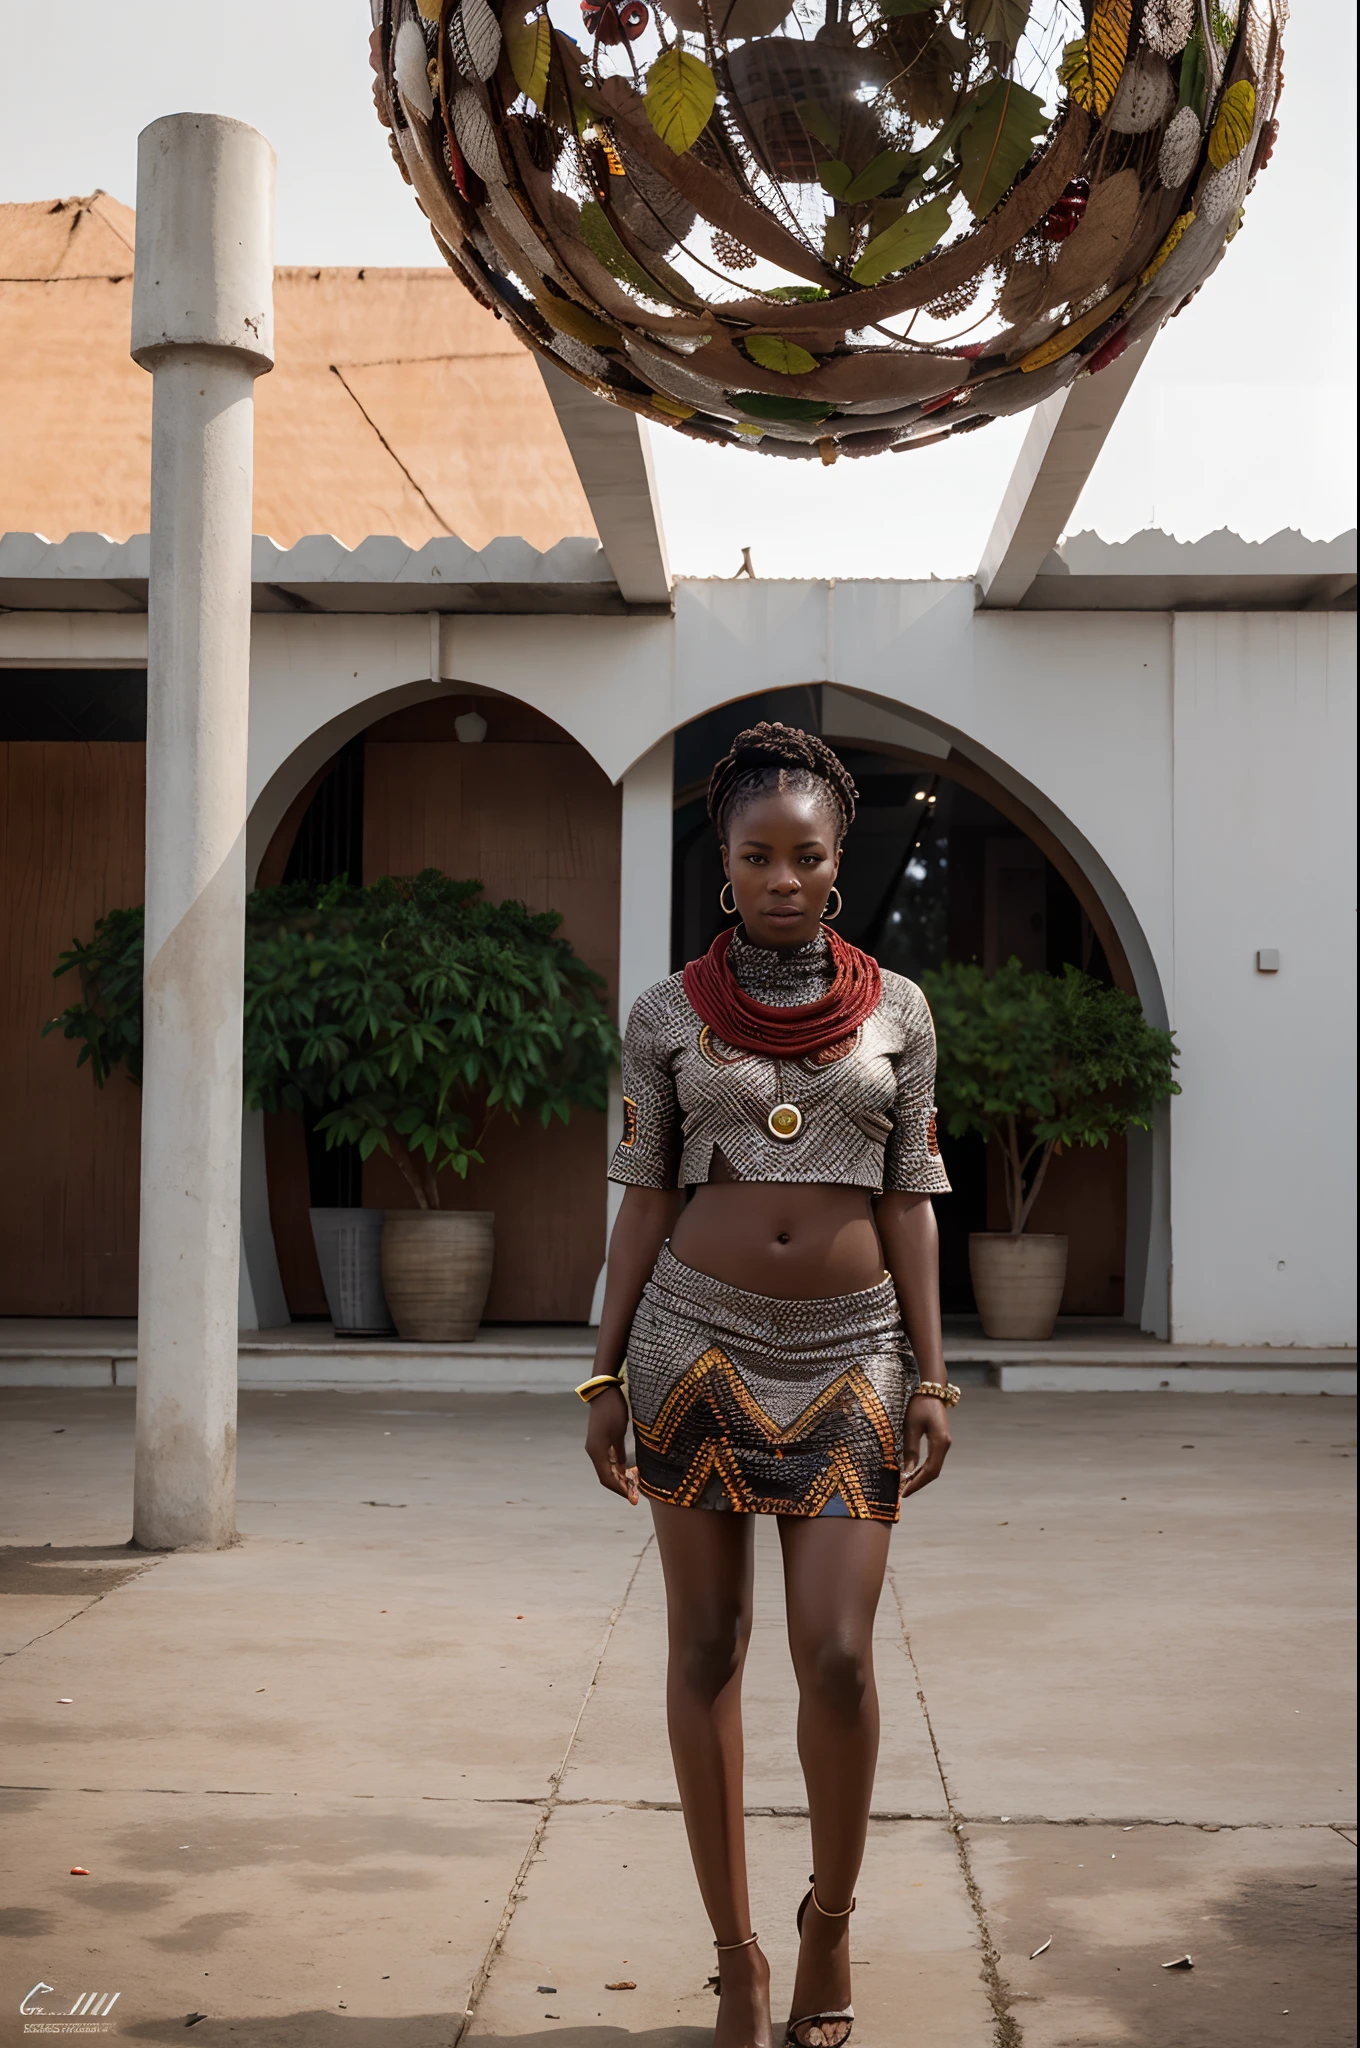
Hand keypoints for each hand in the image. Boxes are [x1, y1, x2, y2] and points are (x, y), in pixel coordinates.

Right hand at [584, 1387, 638, 1504]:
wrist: (604, 1392)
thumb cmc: (612, 1410)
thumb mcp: (618, 1432)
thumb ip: (619, 1452)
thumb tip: (623, 1469)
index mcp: (596, 1451)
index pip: (607, 1479)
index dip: (620, 1490)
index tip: (633, 1498)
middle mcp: (595, 1452)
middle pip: (607, 1476)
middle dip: (622, 1487)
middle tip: (637, 1496)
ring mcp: (597, 1447)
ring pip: (609, 1470)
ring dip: (621, 1479)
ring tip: (636, 1486)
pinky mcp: (602, 1442)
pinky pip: (610, 1461)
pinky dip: (620, 1469)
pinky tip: (630, 1472)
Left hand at [900, 1392, 950, 1501]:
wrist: (931, 1390)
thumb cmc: (919, 1405)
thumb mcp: (911, 1427)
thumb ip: (910, 1449)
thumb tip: (907, 1472)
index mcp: (940, 1442)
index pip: (930, 1470)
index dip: (917, 1483)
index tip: (905, 1492)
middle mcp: (945, 1445)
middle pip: (933, 1471)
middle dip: (918, 1482)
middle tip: (903, 1492)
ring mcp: (944, 1443)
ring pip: (934, 1467)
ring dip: (920, 1476)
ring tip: (906, 1484)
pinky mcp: (940, 1441)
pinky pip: (933, 1459)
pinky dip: (923, 1468)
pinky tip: (912, 1472)